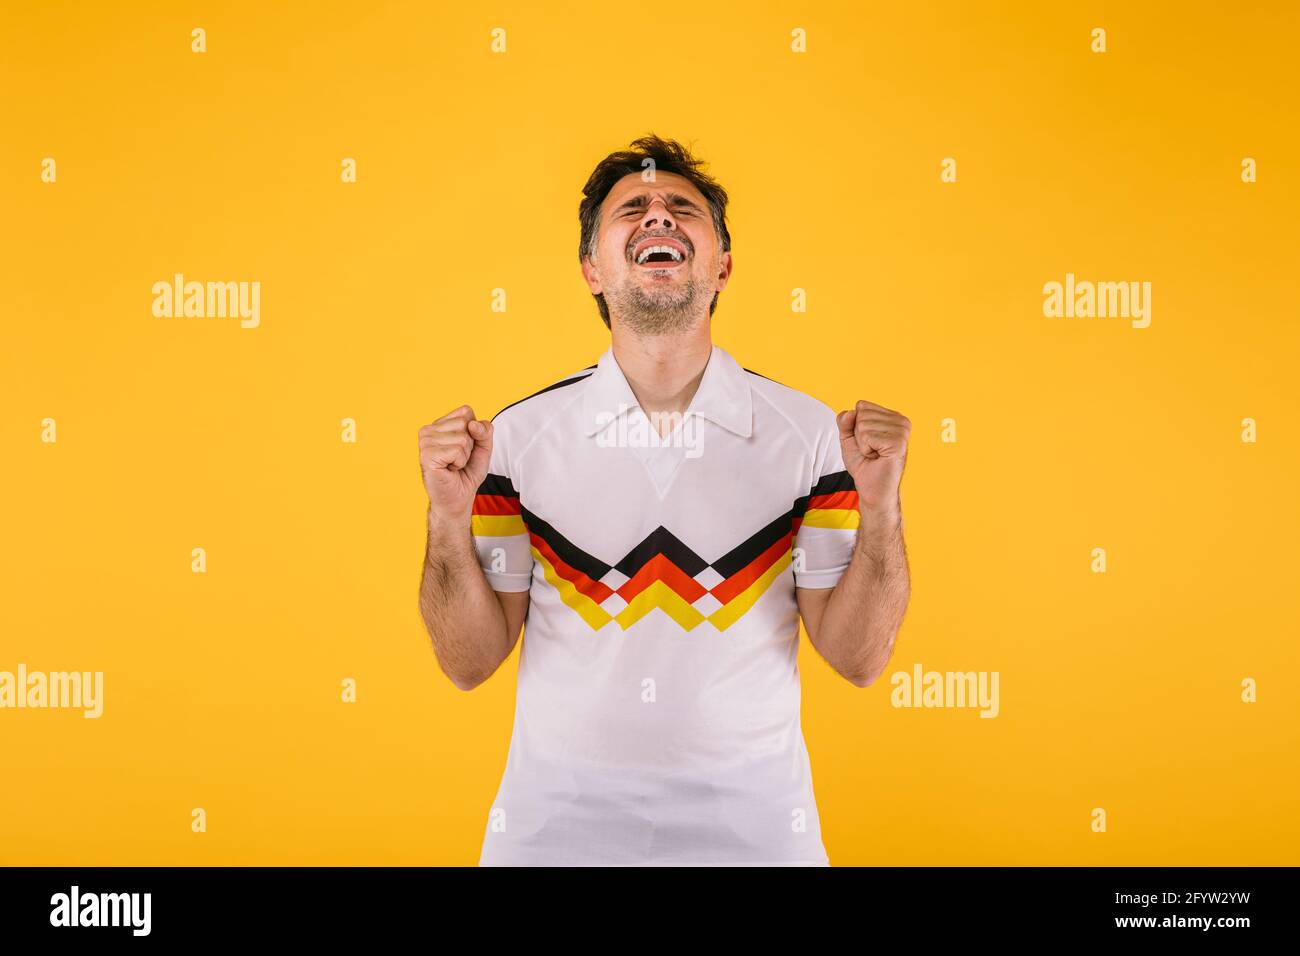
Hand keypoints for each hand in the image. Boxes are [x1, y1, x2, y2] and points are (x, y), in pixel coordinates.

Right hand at [419, 405, 492, 524]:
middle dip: (470, 445)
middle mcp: (428, 430)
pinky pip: (457, 450)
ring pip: (463, 438)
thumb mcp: (483, 448)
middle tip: (458, 460)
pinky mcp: (427, 455)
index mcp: (438, 424)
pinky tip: (449, 470)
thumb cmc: (466, 474)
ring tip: (453, 465)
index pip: (466, 411)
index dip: (474, 432)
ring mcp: (425, 442)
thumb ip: (484, 430)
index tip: (464, 448)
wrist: (457, 499)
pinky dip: (459, 463)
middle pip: (466, 423)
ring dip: (464, 456)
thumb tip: (472, 424)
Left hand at [836, 400, 909, 515]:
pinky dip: (866, 449)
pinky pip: (867, 436)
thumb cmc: (864, 464)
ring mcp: (902, 430)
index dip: (855, 427)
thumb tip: (850, 411)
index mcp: (892, 416)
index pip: (862, 405)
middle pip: (861, 413)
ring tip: (874, 454)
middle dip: (858, 435)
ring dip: (862, 444)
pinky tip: (877, 457)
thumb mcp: (849, 438)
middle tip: (871, 450)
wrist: (872, 489)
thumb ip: (845, 422)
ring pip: (863, 424)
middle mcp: (901, 420)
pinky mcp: (898, 442)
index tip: (867, 442)